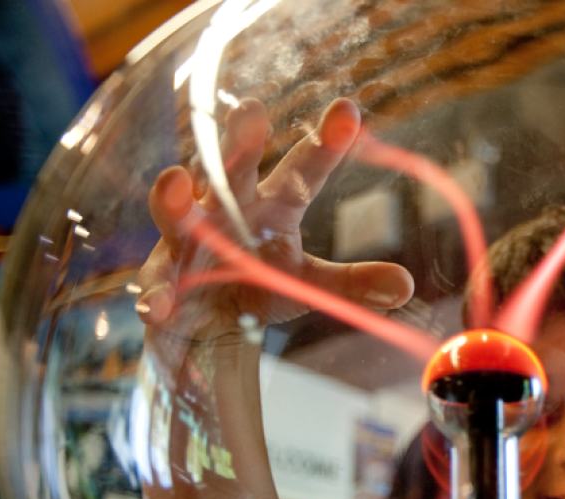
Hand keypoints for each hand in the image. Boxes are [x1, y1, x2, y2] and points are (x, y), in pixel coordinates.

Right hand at [137, 98, 413, 345]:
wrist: (209, 320)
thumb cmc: (261, 284)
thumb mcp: (310, 282)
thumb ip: (354, 283)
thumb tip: (405, 285)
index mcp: (274, 203)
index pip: (304, 166)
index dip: (325, 141)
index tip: (349, 111)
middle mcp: (229, 206)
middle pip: (232, 166)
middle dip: (239, 140)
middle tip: (251, 111)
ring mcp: (190, 238)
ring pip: (179, 210)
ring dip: (176, 197)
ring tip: (177, 179)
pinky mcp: (163, 277)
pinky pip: (159, 283)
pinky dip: (159, 294)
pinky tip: (161, 305)